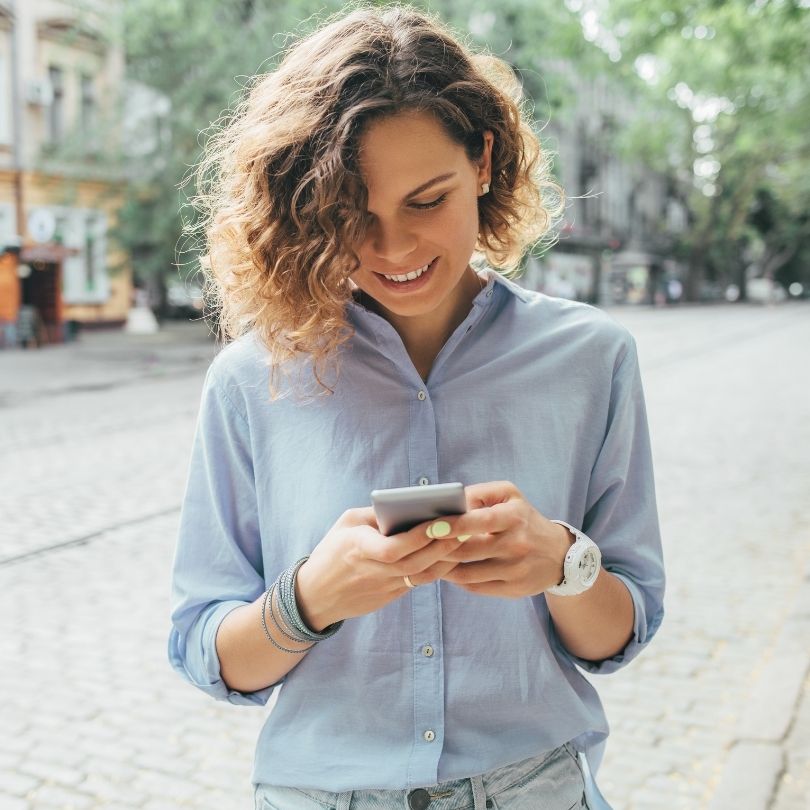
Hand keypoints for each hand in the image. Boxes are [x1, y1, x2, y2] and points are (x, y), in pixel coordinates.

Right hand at [295, 507, 463, 630]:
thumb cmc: (332, 551)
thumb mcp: (345, 524)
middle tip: (463, 527)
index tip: (438, 521)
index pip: (392, 548)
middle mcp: (371, 570)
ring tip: (462, 539)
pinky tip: (450, 555)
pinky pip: (417, 584)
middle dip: (441, 545)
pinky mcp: (388, 597)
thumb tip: (407, 506)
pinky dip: (436, 570)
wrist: (315, 595)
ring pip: (420, 576)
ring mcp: (381, 588)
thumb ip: (374, 514)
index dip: (418, 537)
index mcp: (357, 548)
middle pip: (414, 562)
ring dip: (444, 559)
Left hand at [438, 481, 572, 597]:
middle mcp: (517, 544)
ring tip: (429, 558)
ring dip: (444, 567)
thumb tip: (448, 503)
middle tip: (420, 546)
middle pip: (468, 551)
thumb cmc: (523, 518)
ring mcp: (516, 570)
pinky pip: (475, 587)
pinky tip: (448, 571)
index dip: (452, 525)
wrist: (559, 554)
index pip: (479, 521)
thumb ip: (478, 494)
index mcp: (514, 517)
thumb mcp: (509, 496)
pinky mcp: (514, 590)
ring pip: (467, 573)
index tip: (429, 526)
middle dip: (440, 549)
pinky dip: (457, 580)